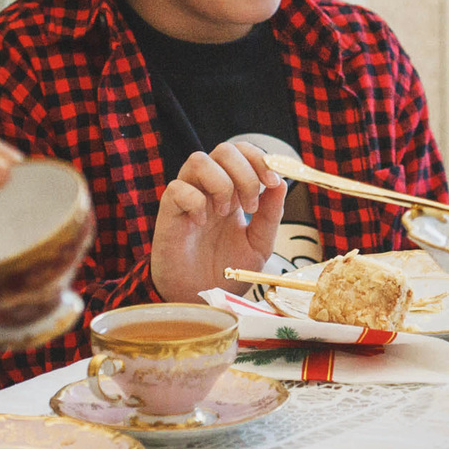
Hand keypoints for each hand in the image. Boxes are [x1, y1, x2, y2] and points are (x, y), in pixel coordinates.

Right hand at [149, 139, 288, 302]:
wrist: (198, 299)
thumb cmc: (224, 271)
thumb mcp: (259, 244)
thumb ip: (271, 215)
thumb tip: (281, 184)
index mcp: (232, 191)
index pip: (243, 153)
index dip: (260, 159)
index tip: (273, 182)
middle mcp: (209, 189)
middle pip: (224, 149)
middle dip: (245, 172)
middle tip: (250, 206)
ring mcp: (188, 198)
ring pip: (198, 159)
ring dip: (221, 183)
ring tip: (224, 213)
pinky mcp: (168, 212)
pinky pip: (177, 188)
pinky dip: (195, 201)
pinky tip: (201, 222)